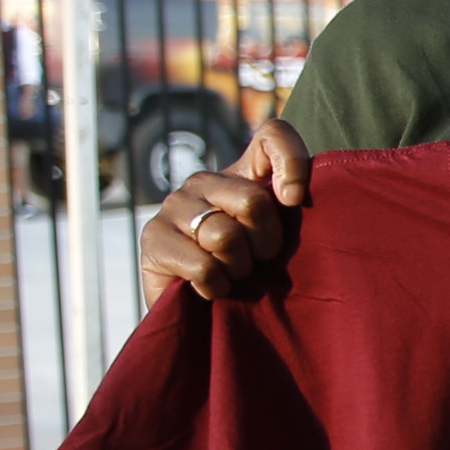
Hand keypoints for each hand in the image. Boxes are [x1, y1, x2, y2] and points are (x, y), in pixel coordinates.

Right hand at [140, 117, 311, 307]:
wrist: (205, 314)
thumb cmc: (257, 276)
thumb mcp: (285, 242)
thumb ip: (297, 213)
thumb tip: (296, 196)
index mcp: (244, 174)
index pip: (272, 135)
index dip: (292, 161)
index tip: (294, 201)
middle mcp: (205, 182)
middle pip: (254, 201)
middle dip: (266, 243)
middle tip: (258, 260)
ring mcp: (174, 207)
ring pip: (225, 236)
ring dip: (238, 268)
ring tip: (233, 273)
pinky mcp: (153, 239)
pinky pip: (202, 266)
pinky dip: (216, 286)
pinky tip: (212, 288)